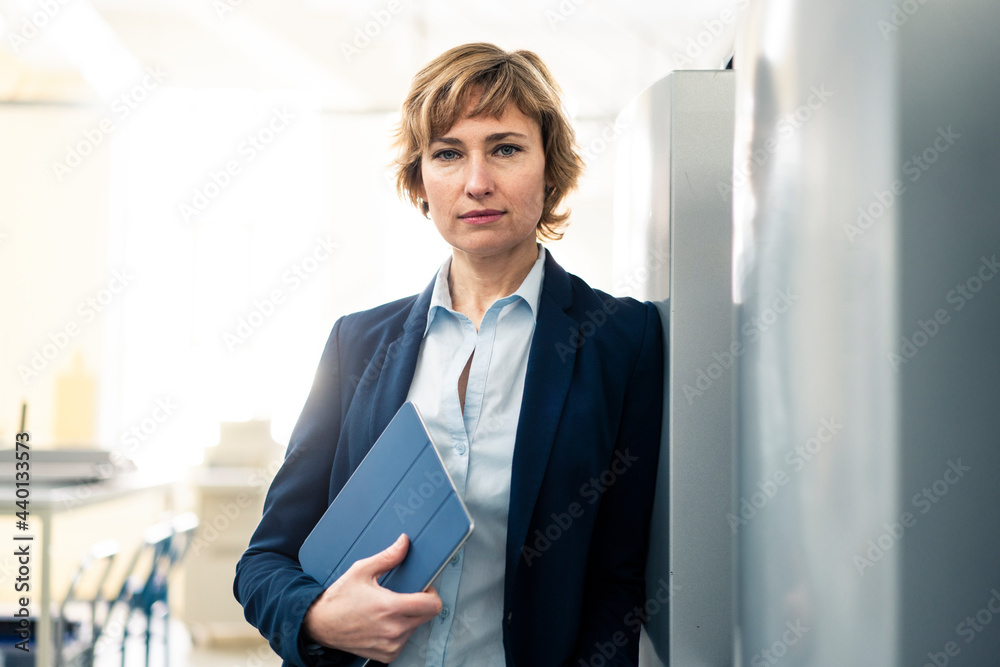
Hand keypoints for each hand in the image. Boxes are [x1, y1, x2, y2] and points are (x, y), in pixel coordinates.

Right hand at [302, 534, 442, 662]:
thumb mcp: (361, 570)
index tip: (423, 587)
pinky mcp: (387, 655)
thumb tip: (404, 543)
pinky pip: (404, 640)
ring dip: (409, 617)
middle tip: (404, 595)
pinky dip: (399, 631)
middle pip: (427, 616)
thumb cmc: (339, 598)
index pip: (432, 605)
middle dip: (420, 603)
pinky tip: (383, 622)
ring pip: (416, 627)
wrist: (319, 624)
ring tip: (388, 609)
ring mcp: (390, 645)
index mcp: (390, 607)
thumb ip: (388, 557)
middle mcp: (393, 630)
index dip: (431, 593)